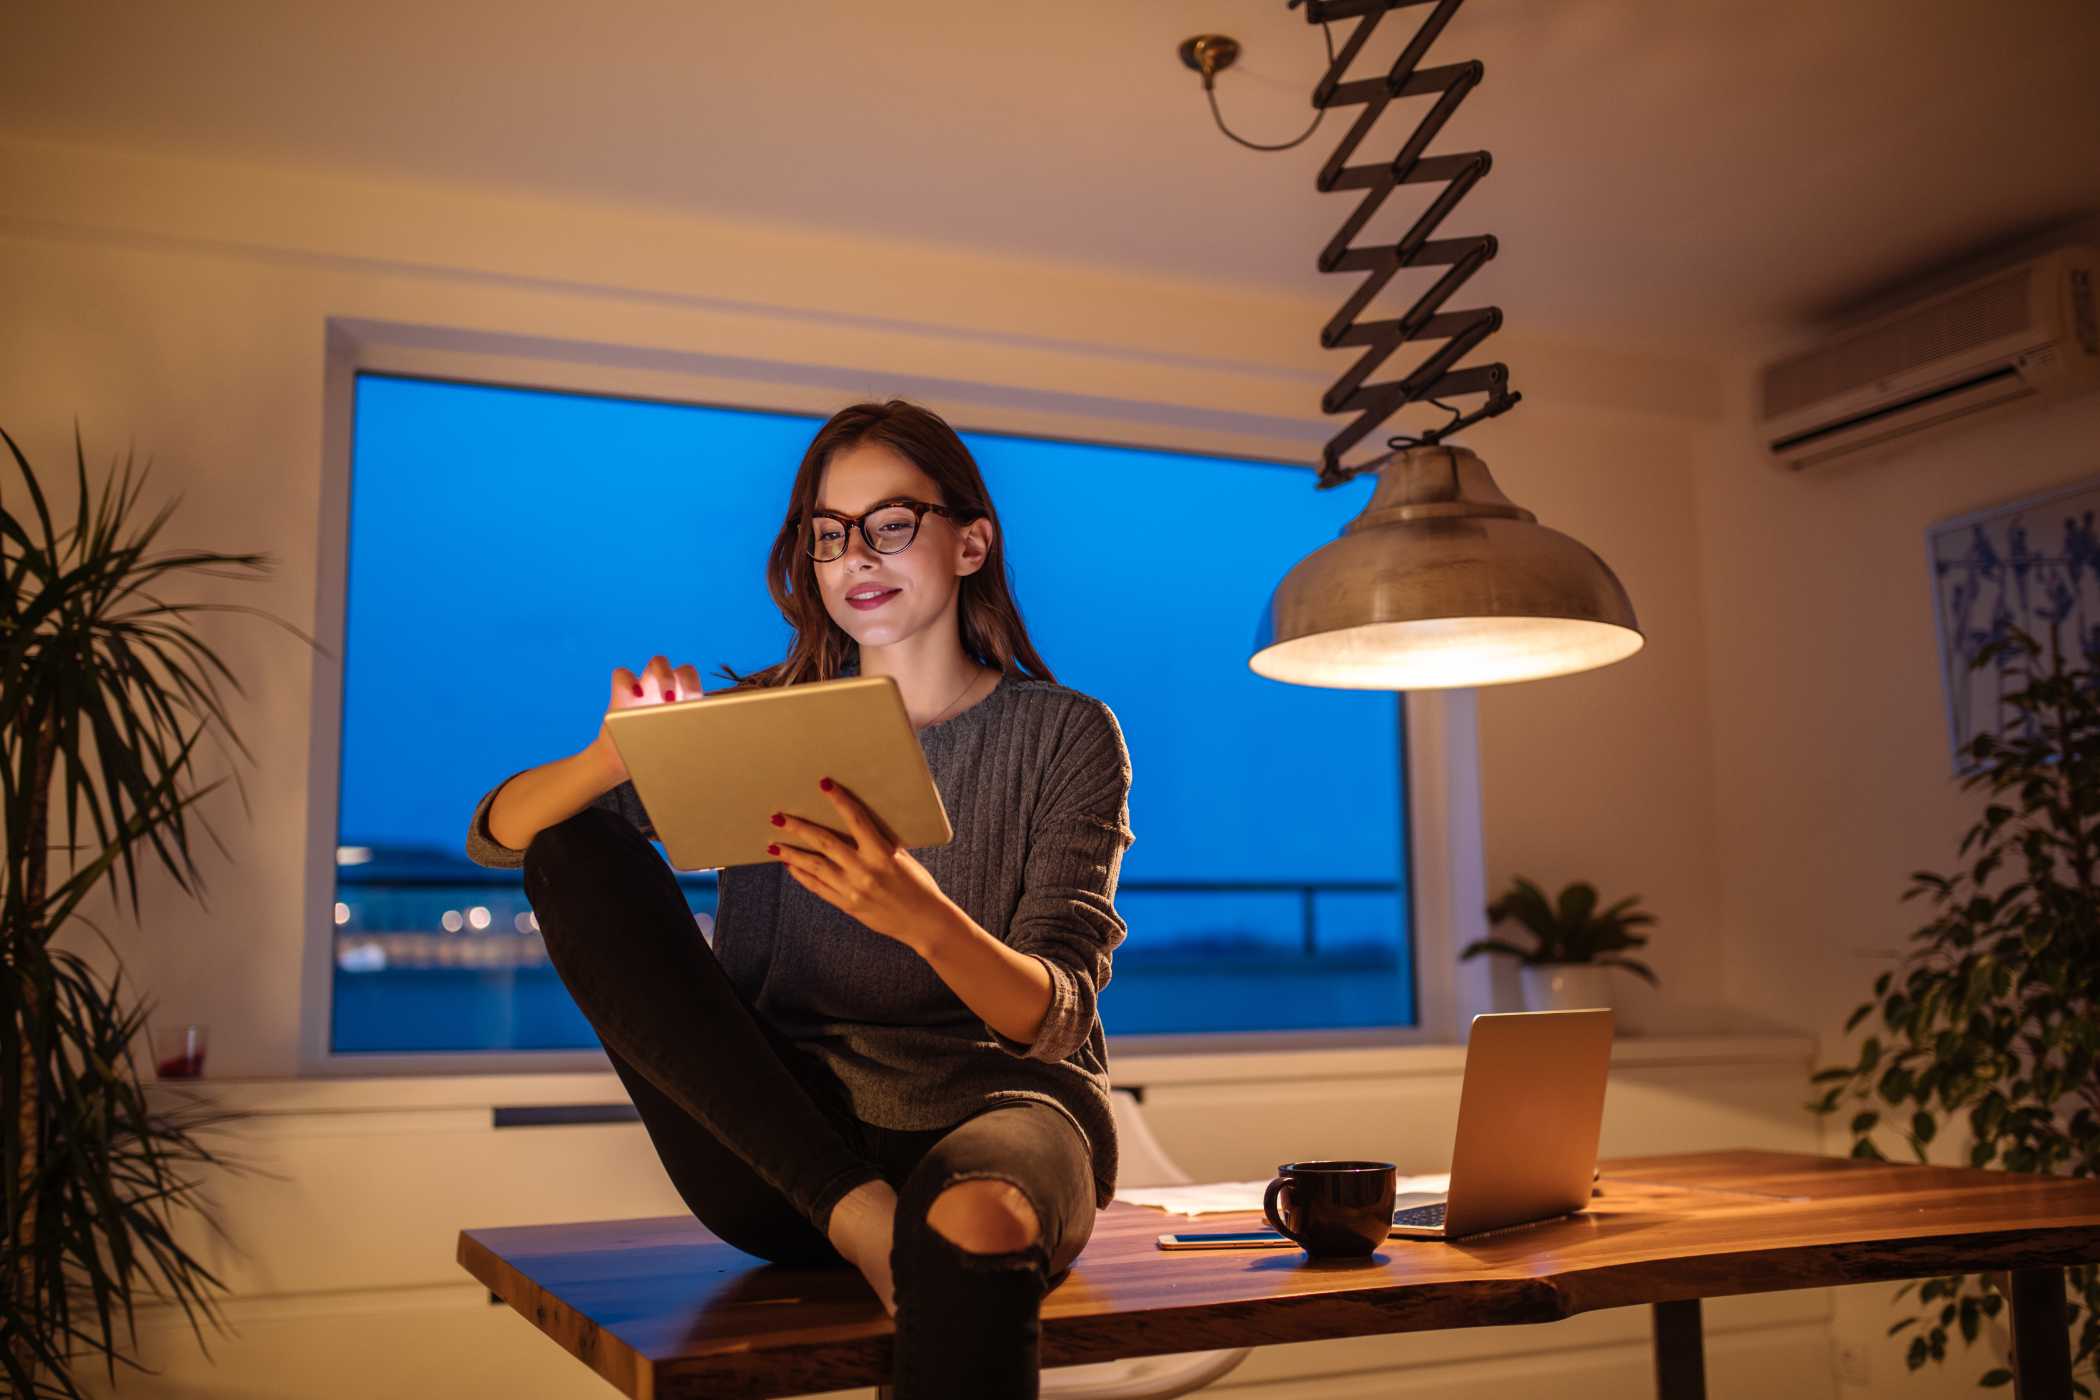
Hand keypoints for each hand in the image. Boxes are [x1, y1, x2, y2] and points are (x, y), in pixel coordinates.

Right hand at [591, 654, 703, 781]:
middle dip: (688, 681)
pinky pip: (622, 673)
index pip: (700, 685)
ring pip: (658, 662)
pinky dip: (628, 680)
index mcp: (685, 702)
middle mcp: (668, 690)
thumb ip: (692, 746)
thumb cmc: (655, 757)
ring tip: (667, 698)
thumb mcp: (677, 753)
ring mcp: (646, 687)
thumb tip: (716, 756)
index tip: (699, 709)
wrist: (621, 762)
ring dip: (665, 674)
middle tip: (688, 703)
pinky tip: (635, 696)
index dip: (699, 689)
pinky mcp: (620, 692)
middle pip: (684, 669)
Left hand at [768, 779, 957, 953]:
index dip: (839, 800)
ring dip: (792, 854)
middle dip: (799, 828)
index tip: (824, 784)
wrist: (924, 922)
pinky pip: (818, 887)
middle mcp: (864, 871)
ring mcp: (852, 889)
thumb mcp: (903, 858)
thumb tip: (857, 824)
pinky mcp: (847, 905)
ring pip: (814, 866)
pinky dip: (802, 876)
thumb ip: (880, 843)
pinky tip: (791, 866)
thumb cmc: (918, 886)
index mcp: (882, 854)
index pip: (856, 820)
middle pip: (824, 843)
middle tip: (779, 817)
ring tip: (774, 845)